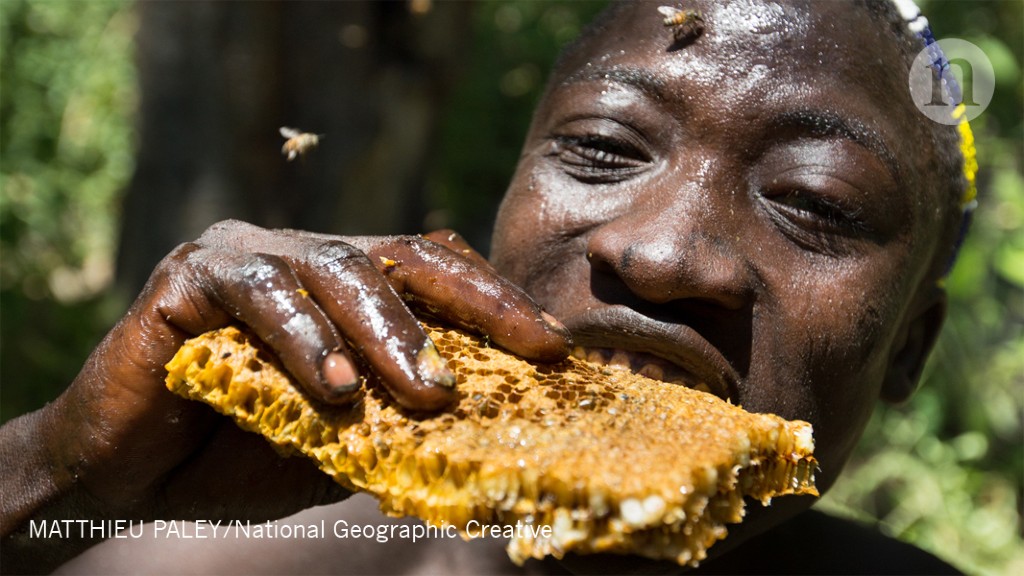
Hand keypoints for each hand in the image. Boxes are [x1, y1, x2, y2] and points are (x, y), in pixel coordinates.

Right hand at [0, 220, 569, 570]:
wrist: (126, 472)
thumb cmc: (237, 453)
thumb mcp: (341, 442)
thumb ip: (398, 424)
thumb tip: (490, 434)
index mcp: (345, 287)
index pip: (436, 273)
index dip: (499, 304)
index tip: (556, 348)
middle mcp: (302, 256)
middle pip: (404, 256)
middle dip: (472, 305)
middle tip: (527, 353)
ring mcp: (246, 256)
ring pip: (336, 269)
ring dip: (388, 333)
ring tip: (426, 394)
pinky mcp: (189, 275)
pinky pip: (257, 295)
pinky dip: (303, 340)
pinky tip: (334, 389)